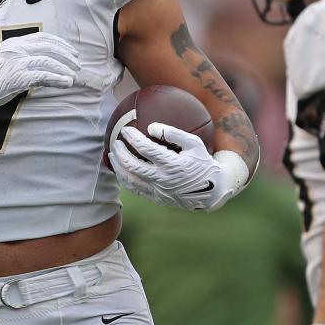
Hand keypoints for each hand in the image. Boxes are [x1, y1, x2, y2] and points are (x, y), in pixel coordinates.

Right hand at [0, 33, 78, 111]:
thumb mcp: (5, 61)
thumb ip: (22, 58)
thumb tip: (43, 64)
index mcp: (14, 43)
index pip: (42, 37)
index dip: (60, 43)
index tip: (71, 51)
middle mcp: (17, 49)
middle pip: (49, 48)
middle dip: (66, 56)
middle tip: (77, 64)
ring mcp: (17, 62)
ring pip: (49, 61)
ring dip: (65, 69)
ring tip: (74, 77)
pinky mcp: (18, 77)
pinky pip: (44, 76)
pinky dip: (58, 79)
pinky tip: (66, 83)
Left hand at [109, 123, 247, 210]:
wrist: (212, 190)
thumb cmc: (203, 162)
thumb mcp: (195, 143)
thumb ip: (174, 133)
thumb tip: (151, 127)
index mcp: (172, 164)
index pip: (145, 149)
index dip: (132, 138)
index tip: (125, 130)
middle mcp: (162, 179)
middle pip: (132, 165)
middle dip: (120, 152)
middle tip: (115, 142)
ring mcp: (158, 191)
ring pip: (130, 180)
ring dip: (118, 166)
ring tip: (113, 155)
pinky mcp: (156, 198)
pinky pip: (135, 189)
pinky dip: (125, 178)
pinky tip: (121, 169)